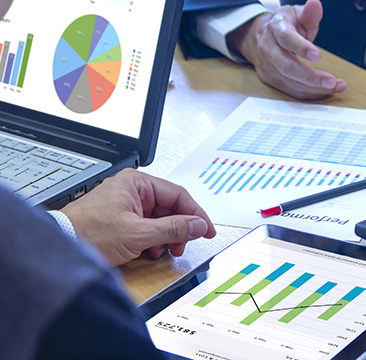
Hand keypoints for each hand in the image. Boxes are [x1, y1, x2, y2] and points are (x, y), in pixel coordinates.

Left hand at [60, 169, 216, 265]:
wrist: (61, 246)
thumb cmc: (88, 232)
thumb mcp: (138, 234)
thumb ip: (173, 229)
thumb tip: (198, 225)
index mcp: (137, 183)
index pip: (179, 195)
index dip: (196, 214)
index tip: (207, 230)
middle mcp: (132, 189)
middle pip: (171, 208)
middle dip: (179, 230)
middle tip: (182, 245)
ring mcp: (127, 203)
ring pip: (161, 219)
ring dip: (166, 237)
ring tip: (162, 251)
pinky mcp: (122, 218)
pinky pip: (148, 226)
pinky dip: (153, 240)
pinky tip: (149, 251)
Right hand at [227, 0, 346, 98]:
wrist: (257, 36)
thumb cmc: (283, 25)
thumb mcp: (296, 14)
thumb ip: (309, 13)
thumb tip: (316, 4)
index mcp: (276, 28)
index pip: (286, 39)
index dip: (301, 48)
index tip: (318, 56)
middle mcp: (269, 48)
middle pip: (287, 66)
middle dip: (311, 77)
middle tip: (331, 81)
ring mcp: (268, 66)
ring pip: (291, 82)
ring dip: (315, 88)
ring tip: (336, 86)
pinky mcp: (271, 80)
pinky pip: (291, 91)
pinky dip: (310, 93)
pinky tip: (326, 90)